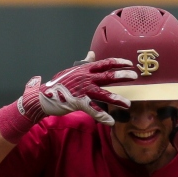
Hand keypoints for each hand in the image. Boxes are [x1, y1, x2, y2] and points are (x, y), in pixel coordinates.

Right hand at [17, 57, 136, 125]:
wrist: (42, 96)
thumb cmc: (57, 84)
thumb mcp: (71, 70)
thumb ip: (84, 63)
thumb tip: (91, 54)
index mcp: (85, 70)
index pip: (105, 63)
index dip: (118, 62)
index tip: (129, 63)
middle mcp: (85, 78)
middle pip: (107, 76)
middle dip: (122, 76)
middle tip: (135, 76)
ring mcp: (82, 91)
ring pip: (103, 94)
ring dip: (117, 99)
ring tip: (128, 104)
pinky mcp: (78, 103)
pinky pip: (93, 110)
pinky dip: (102, 117)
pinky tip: (111, 122)